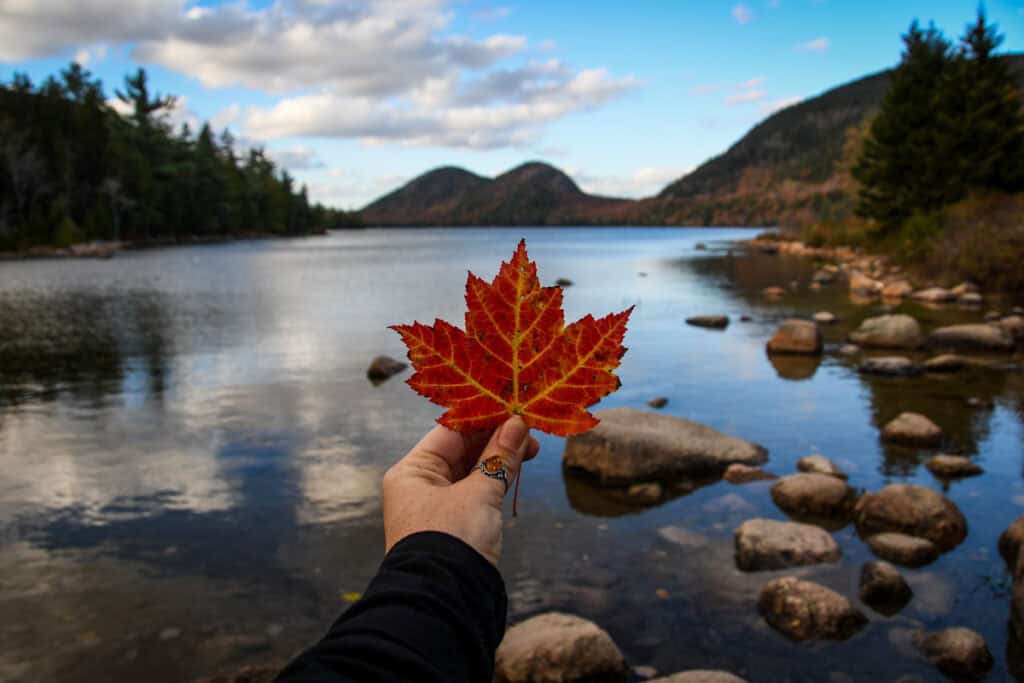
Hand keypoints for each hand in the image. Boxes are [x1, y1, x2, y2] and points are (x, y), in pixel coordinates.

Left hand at [383, 416, 539, 565]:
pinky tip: (517, 468)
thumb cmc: (453, 539)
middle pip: (461, 449)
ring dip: (499, 458)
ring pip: (471, 470)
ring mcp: (435, 506)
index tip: (515, 408)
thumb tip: (518, 423)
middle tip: (531, 430)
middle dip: (497, 438)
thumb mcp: (480, 494)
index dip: (485, 417)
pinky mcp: (452, 524)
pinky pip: (475, 491)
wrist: (444, 601)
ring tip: (533, 447)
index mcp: (413, 471)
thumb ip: (499, 457)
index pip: (451, 431)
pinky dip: (495, 479)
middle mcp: (419, 485)